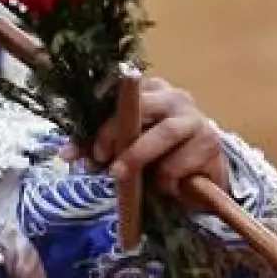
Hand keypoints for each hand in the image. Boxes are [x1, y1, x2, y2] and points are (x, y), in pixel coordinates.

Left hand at [87, 76, 227, 200]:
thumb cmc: (154, 157)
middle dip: (117, 132)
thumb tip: (66, 154)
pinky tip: (163, 186)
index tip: (90, 144)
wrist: (196, 179)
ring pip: (165, 132)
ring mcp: (196, 119)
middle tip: (101, 157)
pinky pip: (181, 160)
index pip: (121, 92)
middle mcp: (174, 98)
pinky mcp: (211, 143)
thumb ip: (95, 147)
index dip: (102, 115)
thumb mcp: (121, 150)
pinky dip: (165, 178)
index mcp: (149, 91)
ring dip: (138, 156)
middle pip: (142, 105)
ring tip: (120, 174)